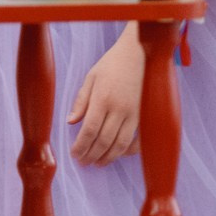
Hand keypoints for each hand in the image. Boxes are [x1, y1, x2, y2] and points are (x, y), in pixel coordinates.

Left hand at [67, 36, 141, 164]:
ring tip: (97, 162)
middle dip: (91, 155)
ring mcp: (135, 114)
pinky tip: (118, 154)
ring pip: (121, 144)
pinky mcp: (146, 117)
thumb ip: (81, 101)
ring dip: (108, 157)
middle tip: (83, 162)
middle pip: (104, 141)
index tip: (74, 154)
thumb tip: (70, 122)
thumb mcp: (91, 77)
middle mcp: (120, 109)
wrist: (140, 54)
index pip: (89, 130)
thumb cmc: (112, 64)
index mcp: (103, 98)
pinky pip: (138, 140)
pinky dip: (128, 151)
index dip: (81, 146)